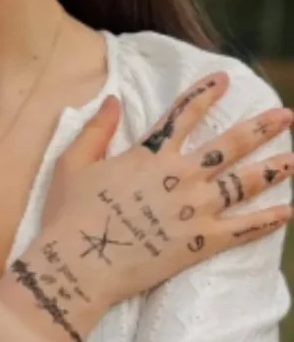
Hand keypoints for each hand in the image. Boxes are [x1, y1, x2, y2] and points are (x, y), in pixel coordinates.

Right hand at [41, 70, 293, 308]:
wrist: (81, 262)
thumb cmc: (71, 212)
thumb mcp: (74, 162)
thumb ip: (97, 129)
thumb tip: (112, 99)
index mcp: (151, 154)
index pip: (184, 114)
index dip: (205, 94)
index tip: (225, 79)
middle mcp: (182, 175)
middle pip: (230, 145)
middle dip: (261, 127)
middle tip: (287, 116)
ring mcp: (197, 209)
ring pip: (245, 183)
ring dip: (274, 169)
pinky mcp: (202, 243)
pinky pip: (244, 229)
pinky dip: (269, 220)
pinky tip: (290, 212)